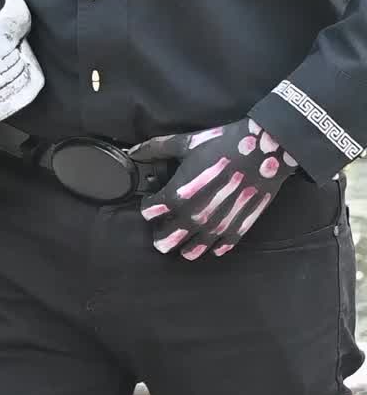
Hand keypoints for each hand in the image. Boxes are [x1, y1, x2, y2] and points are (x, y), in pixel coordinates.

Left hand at [131, 118, 298, 259]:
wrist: (262, 150)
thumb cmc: (222, 144)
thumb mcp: (184, 143)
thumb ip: (156, 149)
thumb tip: (134, 151)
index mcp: (178, 195)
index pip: (149, 213)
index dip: (147, 206)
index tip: (151, 199)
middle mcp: (194, 217)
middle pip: (165, 240)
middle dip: (159, 233)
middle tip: (161, 225)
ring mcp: (216, 228)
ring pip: (191, 251)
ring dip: (182, 245)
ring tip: (181, 238)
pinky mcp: (236, 231)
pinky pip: (219, 249)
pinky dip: (211, 246)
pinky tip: (208, 237)